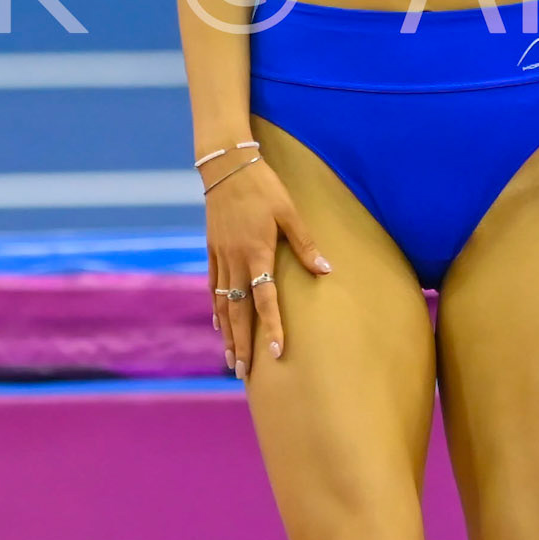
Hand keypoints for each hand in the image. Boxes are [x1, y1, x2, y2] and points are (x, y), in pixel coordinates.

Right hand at [206, 157, 330, 377]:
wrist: (226, 166)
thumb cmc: (264, 187)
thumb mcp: (290, 212)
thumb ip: (305, 244)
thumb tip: (326, 270)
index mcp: (257, 252)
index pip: (265, 299)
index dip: (272, 327)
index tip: (277, 352)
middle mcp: (235, 260)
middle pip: (238, 311)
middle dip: (241, 344)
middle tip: (243, 373)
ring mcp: (221, 256)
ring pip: (223, 303)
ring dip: (227, 333)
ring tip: (230, 359)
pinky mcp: (212, 250)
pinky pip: (214, 286)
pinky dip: (217, 308)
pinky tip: (220, 323)